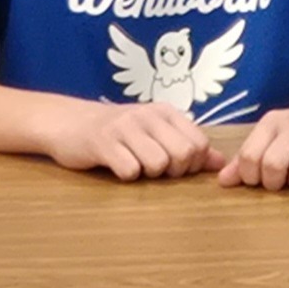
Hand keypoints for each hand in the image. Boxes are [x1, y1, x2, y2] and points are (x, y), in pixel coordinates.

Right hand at [42, 97, 222, 181]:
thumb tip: (220, 163)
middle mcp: (148, 115)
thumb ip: (187, 145)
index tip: (174, 165)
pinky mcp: (102, 142)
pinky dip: (126, 176)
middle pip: (183, 154)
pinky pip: (129, 170)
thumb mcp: (154, 132)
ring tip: (135, 165)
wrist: (68, 121)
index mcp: (165, 112)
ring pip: (158, 163)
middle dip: (173, 171)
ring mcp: (125, 127)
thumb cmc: (117, 132)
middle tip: (155, 169)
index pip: (199, 143)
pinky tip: (116, 165)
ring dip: (148, 174)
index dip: (192, 163)